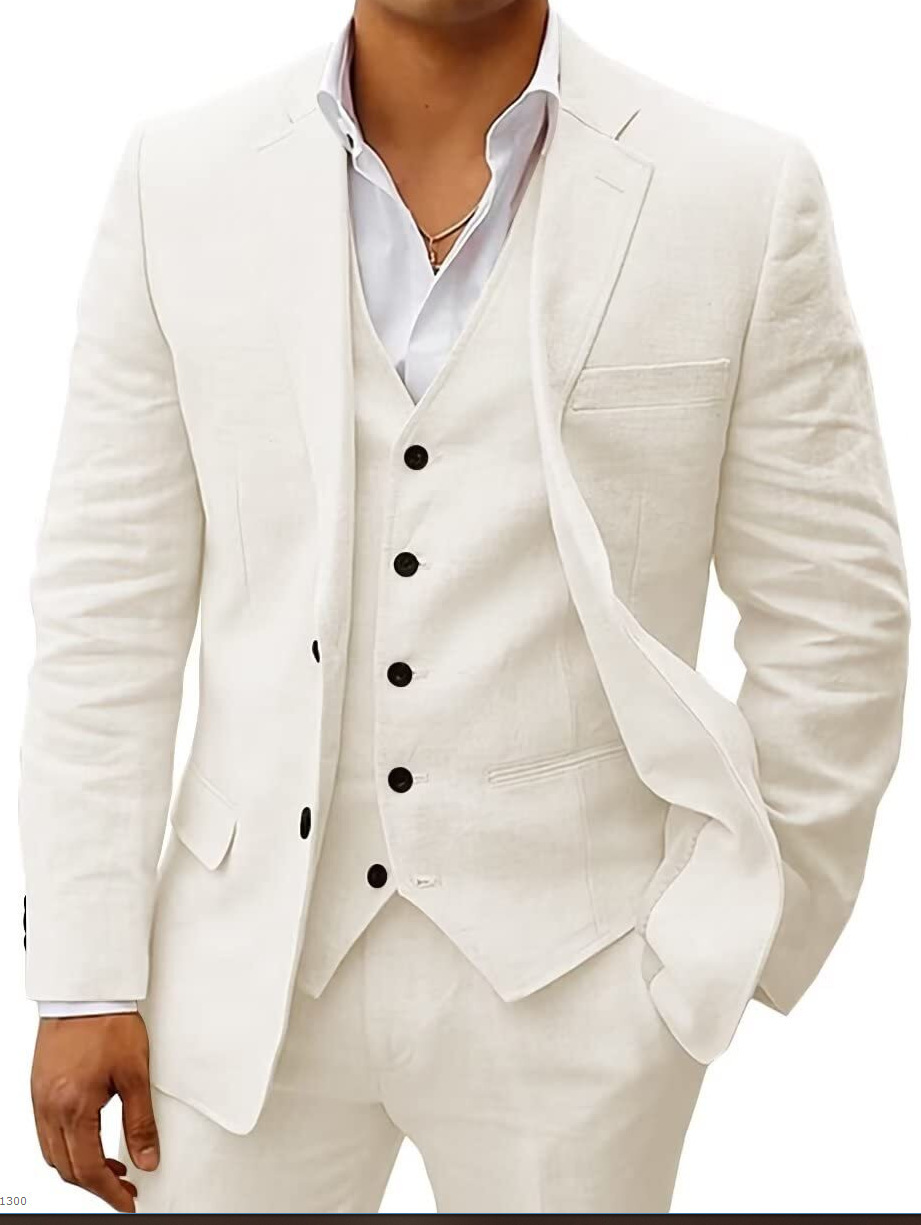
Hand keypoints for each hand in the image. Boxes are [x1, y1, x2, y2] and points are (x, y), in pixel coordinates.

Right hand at [31, 1012, 158, 1212]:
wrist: (84, 992)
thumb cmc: (108, 1024)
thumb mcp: (135, 1074)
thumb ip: (141, 1121)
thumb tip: (148, 1158)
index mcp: (73, 1108)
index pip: (88, 1169)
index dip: (109, 1192)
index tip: (126, 1201)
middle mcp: (49, 1109)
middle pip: (67, 1168)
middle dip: (95, 1185)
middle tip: (124, 1187)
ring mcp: (40, 1100)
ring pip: (54, 1153)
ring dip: (80, 1167)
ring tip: (110, 1167)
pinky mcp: (38, 1089)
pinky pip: (46, 1133)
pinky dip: (67, 1146)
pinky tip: (88, 1140)